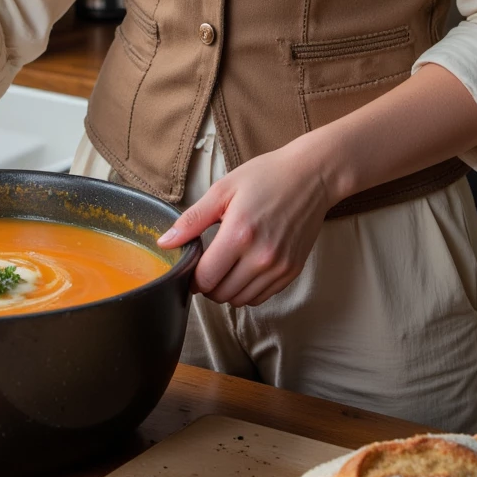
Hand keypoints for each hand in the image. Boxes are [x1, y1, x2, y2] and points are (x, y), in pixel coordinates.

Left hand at [156, 136, 331, 307]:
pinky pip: (262, 296)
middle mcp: (261, 256)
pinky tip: (245, 269)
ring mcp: (279, 266)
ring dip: (228, 290)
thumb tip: (164, 243)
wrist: (311, 175)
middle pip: (222, 294)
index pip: (205, 278)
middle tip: (208, 266)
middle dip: (208, 285)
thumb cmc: (267, 176)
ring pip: (242, 300)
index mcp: (239, 234)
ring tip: (226, 268)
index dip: (192, 278)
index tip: (192, 267)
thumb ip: (192, 219)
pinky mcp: (292, 271)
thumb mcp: (223, 189)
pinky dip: (249, 290)